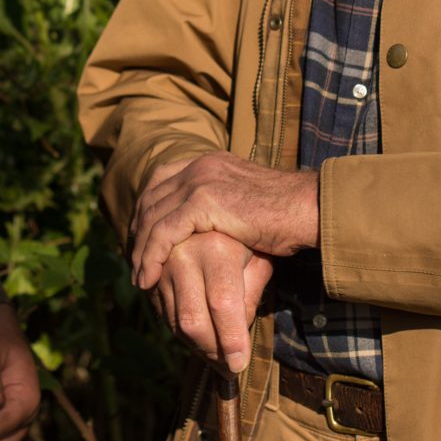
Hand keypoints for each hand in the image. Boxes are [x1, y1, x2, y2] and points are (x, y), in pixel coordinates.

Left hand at [130, 153, 317, 291]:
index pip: (162, 179)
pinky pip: (163, 232)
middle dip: (137, 231)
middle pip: (151, 197)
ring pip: (152, 216)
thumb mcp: (245, 208)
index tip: (140, 236)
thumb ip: (222, 212)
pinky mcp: (202, 201)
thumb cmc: (288, 216)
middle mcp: (200, 166)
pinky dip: (151, 256)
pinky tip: (149, 277)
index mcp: (210, 162)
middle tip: (132, 261)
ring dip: (140, 250)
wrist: (308, 209)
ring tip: (139, 278)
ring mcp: (200, 180)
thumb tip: (210, 235)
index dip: (146, 208)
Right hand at [154, 231, 273, 372]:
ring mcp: (161, 267)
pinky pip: (165, 317)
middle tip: (230, 366)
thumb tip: (237, 337)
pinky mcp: (151, 278)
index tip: (240, 364)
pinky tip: (204, 337)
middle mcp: (182, 255)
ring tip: (221, 354)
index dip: (231, 338)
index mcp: (215, 248)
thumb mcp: (257, 259)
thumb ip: (251, 294)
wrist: (203, 212)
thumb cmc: (242, 240)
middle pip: (192, 320)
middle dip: (212, 350)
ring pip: (176, 323)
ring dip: (198, 347)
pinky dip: (184, 334)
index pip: (222, 303)